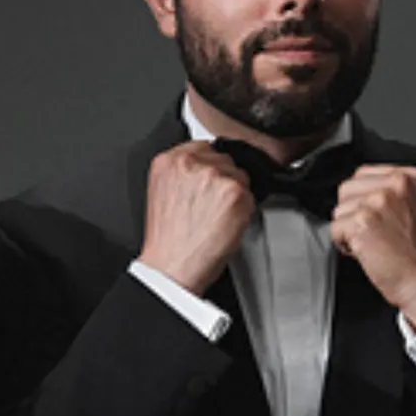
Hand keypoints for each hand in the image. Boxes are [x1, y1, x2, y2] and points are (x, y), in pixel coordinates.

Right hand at [137, 142, 254, 294]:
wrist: (172, 268)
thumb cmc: (168, 241)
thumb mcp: (163, 193)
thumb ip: (183, 174)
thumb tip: (206, 168)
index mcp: (168, 161)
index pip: (204, 148)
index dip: (210, 168)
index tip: (208, 186)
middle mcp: (191, 163)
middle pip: (225, 160)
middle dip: (223, 181)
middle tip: (211, 207)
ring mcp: (215, 176)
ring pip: (240, 176)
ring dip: (235, 195)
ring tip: (216, 218)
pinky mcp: (235, 193)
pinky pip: (252, 195)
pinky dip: (245, 211)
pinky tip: (227, 224)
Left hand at [330, 165, 415, 329]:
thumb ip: (392, 192)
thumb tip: (361, 192)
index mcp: (410, 177)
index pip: (364, 175)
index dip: (363, 200)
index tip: (376, 219)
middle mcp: (395, 184)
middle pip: (347, 188)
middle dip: (353, 213)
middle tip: (375, 234)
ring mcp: (379, 201)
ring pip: (339, 209)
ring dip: (349, 230)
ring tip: (374, 243)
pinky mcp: (363, 221)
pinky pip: (335, 229)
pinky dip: (345, 245)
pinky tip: (367, 252)